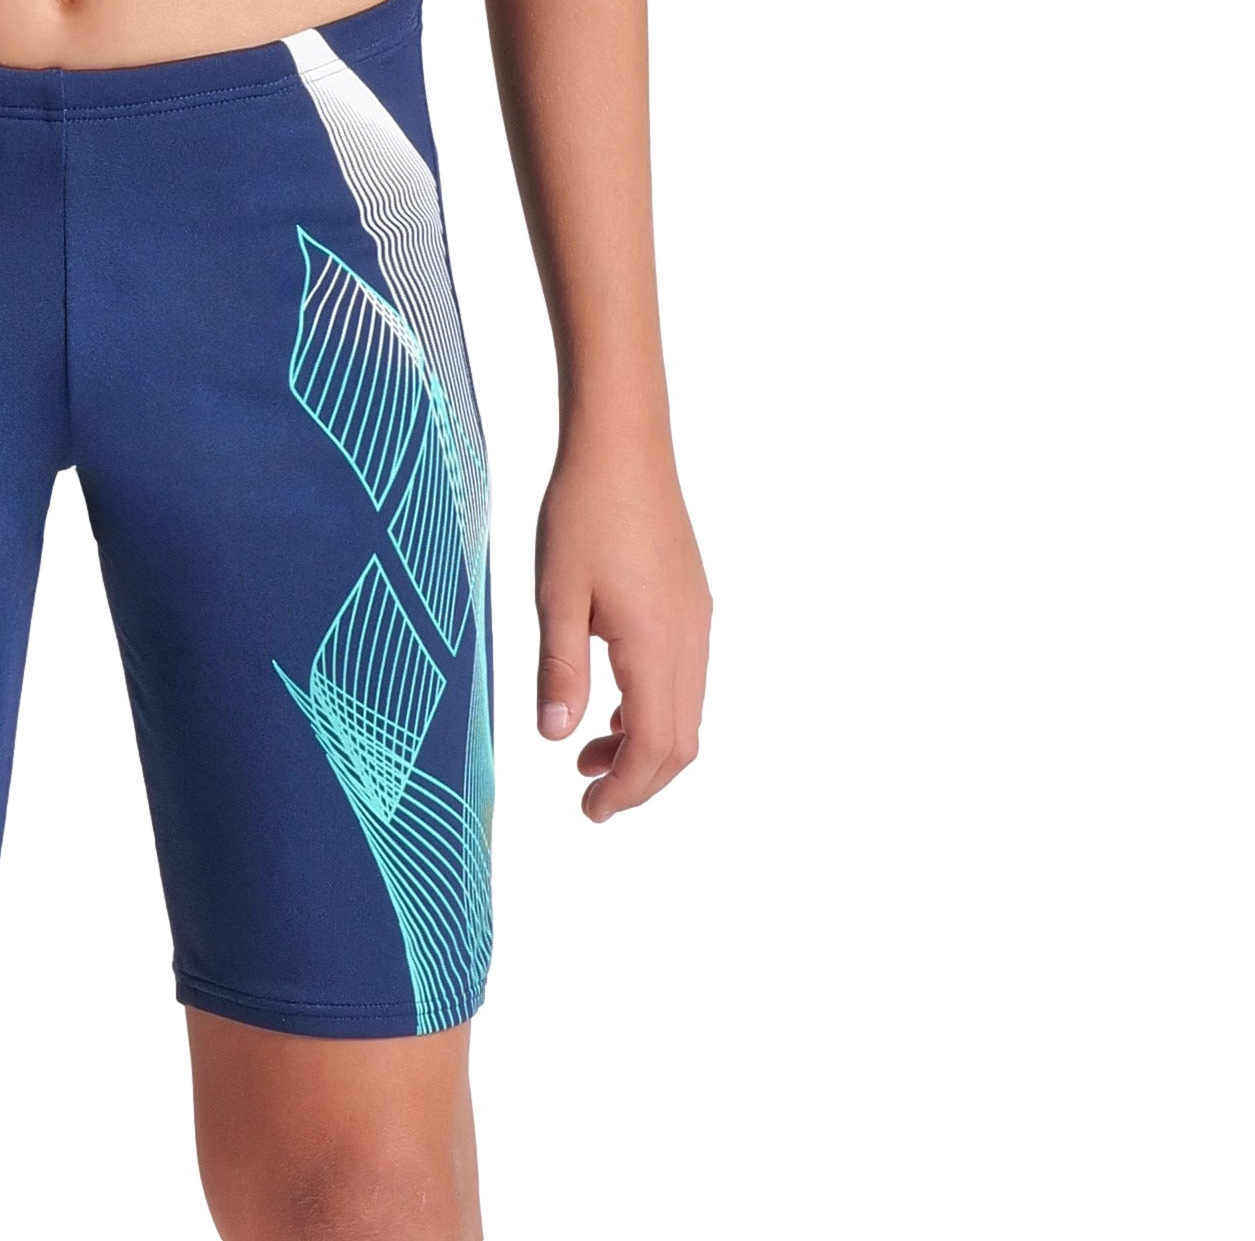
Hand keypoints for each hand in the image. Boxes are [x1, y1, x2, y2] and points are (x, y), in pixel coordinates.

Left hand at [533, 425, 710, 820]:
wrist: (624, 442)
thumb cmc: (584, 511)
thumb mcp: (557, 593)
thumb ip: (559, 669)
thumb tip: (556, 737)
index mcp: (658, 645)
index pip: (654, 748)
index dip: (625, 790)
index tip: (588, 812)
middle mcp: (691, 640)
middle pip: (680, 741)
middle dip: (638, 779)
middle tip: (589, 797)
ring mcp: (698, 620)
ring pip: (686, 710)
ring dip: (644, 742)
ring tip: (588, 752)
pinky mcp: (692, 601)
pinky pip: (685, 676)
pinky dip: (653, 705)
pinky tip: (611, 699)